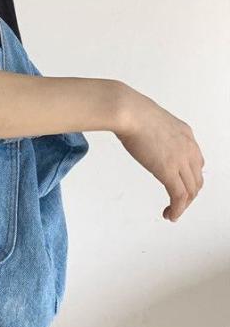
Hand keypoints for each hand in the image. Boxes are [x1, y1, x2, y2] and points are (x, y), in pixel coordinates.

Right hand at [115, 85, 204, 221]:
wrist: (129, 112)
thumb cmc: (131, 111)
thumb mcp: (151, 119)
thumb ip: (154, 130)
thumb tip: (142, 134)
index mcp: (185, 134)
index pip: (196, 162)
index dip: (190, 177)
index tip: (179, 185)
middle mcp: (189, 148)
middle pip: (197, 179)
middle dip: (188, 194)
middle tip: (176, 203)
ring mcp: (180, 160)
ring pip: (191, 191)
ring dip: (183, 205)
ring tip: (172, 212)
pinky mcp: (169, 172)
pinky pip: (179, 197)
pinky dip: (177, 209)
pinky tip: (170, 214)